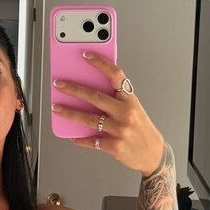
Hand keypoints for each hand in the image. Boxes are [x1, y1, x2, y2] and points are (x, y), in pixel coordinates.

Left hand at [52, 51, 165, 174]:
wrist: (153, 154)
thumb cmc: (141, 129)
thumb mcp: (133, 109)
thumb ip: (116, 99)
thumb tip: (89, 91)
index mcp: (130, 100)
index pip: (116, 75)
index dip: (100, 63)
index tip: (86, 55)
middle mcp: (126, 113)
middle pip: (95, 97)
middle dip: (74, 89)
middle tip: (59, 84)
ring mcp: (120, 130)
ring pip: (88, 119)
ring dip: (69, 113)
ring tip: (57, 108)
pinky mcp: (114, 146)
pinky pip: (91, 141)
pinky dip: (79, 138)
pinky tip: (71, 134)